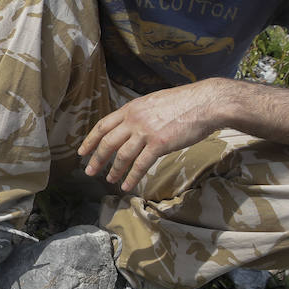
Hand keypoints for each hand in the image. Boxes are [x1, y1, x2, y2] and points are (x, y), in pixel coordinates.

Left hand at [78, 79, 227, 191]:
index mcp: (131, 108)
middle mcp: (134, 119)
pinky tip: (127, 186)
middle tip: (89, 171)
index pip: (103, 125)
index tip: (82, 151)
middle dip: (96, 158)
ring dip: (113, 170)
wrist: (206, 103)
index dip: (90, 139)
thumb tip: (132, 126)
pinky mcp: (159, 143)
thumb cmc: (184, 103)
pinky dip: (132, 177)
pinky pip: (141, 164)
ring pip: (122, 155)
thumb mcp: (154, 102)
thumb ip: (140, 114)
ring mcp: (146, 131)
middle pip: (107, 142)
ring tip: (109, 180)